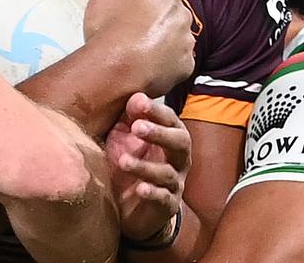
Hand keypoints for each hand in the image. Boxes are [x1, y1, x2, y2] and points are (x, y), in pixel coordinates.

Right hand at [84, 0, 195, 95]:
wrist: (115, 66)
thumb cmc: (112, 25)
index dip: (137, 4)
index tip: (124, 14)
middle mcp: (183, 18)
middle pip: (165, 18)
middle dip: (150, 25)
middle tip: (127, 33)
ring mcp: (186, 45)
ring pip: (171, 42)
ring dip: (157, 46)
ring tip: (133, 52)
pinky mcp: (184, 68)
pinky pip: (174, 65)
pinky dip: (162, 67)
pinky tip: (143, 66)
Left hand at [105, 92, 190, 243]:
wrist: (131, 206)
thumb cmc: (132, 161)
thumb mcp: (127, 136)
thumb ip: (132, 116)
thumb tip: (136, 96)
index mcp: (171, 137)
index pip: (170, 120)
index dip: (157, 111)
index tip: (138, 103)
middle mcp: (178, 159)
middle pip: (180, 142)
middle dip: (160, 134)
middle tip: (137, 127)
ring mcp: (174, 183)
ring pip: (167, 173)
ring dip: (145, 166)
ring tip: (123, 161)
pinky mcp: (166, 206)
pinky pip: (164, 199)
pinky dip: (153, 194)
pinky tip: (140, 189)